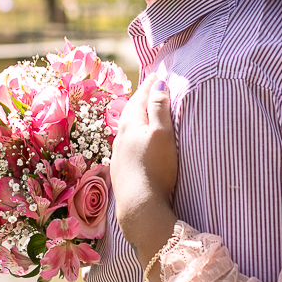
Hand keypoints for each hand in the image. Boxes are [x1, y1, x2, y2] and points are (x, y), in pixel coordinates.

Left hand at [112, 73, 178, 281]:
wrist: (139, 208)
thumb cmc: (155, 168)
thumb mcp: (162, 133)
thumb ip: (159, 107)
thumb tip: (157, 83)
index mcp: (131, 123)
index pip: (141, 96)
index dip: (150, 84)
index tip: (158, 73)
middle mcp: (121, 136)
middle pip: (131, 110)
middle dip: (141, 98)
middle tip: (150, 88)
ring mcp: (118, 155)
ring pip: (127, 128)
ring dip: (136, 117)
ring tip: (143, 112)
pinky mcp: (121, 171)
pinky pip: (126, 144)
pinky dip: (133, 135)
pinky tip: (136, 142)